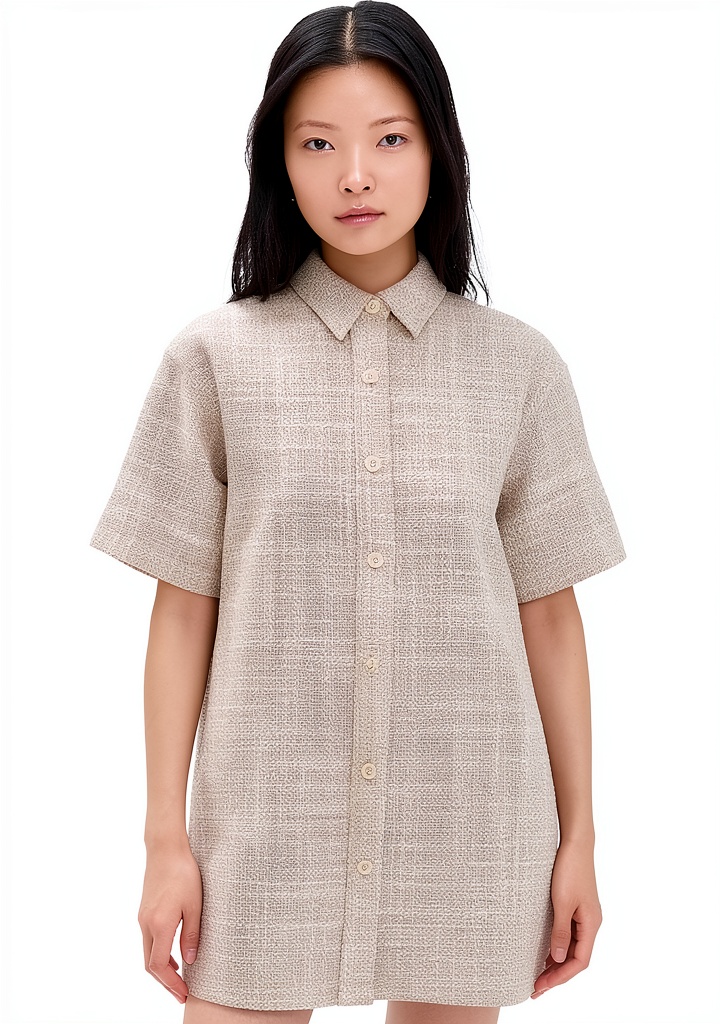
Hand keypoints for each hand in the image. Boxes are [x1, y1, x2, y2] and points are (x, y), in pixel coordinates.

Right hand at [138, 842, 202, 1003]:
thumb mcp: (195, 905)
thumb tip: (190, 962)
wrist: (166, 849)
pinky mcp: (144, 911)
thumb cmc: (184, 873)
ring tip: (179, 980)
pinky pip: (148, 941)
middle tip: (181, 994)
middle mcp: (146, 925)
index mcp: (159, 925)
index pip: (159, 966)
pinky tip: (173, 955)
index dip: (171, 984)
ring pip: (148, 953)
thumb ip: (191, 935)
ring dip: (161, 969)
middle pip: (150, 965)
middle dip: (165, 983)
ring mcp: (143, 918)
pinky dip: (159, 954)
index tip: (183, 994)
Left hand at [531, 839, 601, 998]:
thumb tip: (557, 958)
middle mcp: (591, 923)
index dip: (561, 977)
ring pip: (572, 948)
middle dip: (557, 975)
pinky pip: (569, 935)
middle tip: (535, 988)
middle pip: (576, 958)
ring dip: (556, 962)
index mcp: (591, 924)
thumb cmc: (569, 870)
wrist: (575, 843)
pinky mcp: (576, 907)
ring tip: (538, 976)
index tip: (541, 986)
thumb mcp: (562, 902)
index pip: (579, 962)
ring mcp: (584, 915)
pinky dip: (557, 947)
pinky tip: (545, 952)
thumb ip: (560, 931)